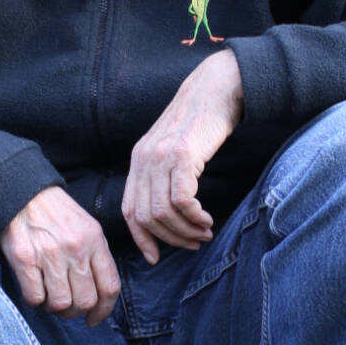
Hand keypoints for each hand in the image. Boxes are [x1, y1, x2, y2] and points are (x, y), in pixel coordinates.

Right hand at [0, 185, 120, 325]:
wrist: (23, 193)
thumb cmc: (56, 214)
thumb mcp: (87, 227)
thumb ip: (96, 256)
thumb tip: (99, 294)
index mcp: (95, 241)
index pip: (110, 287)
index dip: (104, 311)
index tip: (94, 319)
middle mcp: (76, 249)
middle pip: (86, 301)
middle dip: (76, 311)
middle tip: (67, 306)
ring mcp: (50, 255)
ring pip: (61, 304)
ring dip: (55, 308)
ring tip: (49, 296)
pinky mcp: (25, 260)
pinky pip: (35, 298)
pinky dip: (36, 300)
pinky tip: (35, 289)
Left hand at [122, 48, 243, 263]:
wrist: (216, 88)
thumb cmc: (201, 120)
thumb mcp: (173, 147)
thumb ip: (164, 173)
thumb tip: (167, 211)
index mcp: (138, 160)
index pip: (129, 210)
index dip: (140, 238)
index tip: (155, 256)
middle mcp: (144, 159)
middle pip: (146, 217)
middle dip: (170, 239)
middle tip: (193, 243)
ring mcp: (161, 157)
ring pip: (163, 213)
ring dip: (186, 231)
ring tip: (205, 232)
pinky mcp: (182, 155)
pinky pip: (181, 200)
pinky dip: (194, 217)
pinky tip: (207, 218)